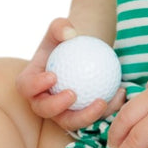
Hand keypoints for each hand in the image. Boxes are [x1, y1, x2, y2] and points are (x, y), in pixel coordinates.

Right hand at [15, 17, 126, 133]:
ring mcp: (60, 113)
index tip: (53, 76)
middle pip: (45, 111)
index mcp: (30, 82)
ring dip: (86, 116)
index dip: (36, 86)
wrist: (79, 54)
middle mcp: (42, 102)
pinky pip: (92, 117)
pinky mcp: (79, 117)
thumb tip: (69, 33)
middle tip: (73, 94)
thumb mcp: (60, 27)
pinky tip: (120, 93)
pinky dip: (107, 108)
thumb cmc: (65, 39)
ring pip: (71, 121)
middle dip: (57, 107)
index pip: (27, 87)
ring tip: (102, 101)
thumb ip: (60, 26)